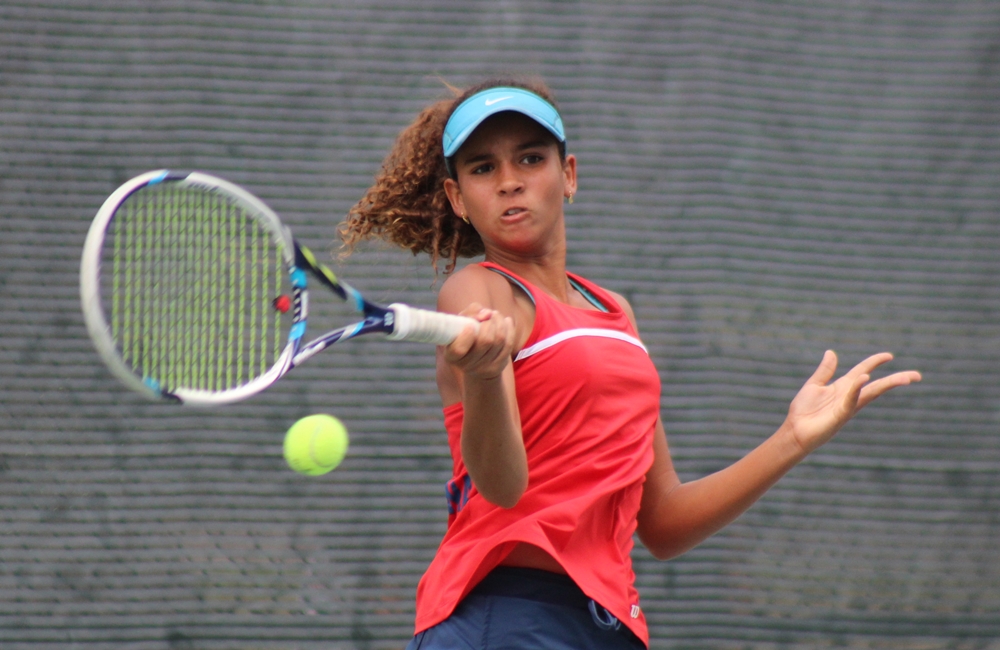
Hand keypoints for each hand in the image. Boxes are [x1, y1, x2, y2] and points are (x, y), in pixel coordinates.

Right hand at [442, 303, 514, 381]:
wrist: (475, 359)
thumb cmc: (465, 334)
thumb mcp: (461, 321)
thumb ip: (470, 312)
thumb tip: (487, 314)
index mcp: (451, 356)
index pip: (459, 350)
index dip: (467, 336)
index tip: (471, 325)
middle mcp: (466, 365)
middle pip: (485, 341)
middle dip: (489, 323)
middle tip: (489, 314)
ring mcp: (484, 368)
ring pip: (499, 340)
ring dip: (499, 322)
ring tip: (496, 315)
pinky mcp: (498, 366)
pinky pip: (508, 344)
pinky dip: (509, 329)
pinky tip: (506, 321)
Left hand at [784, 351, 921, 454]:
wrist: (794, 431)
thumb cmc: (803, 411)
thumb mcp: (814, 385)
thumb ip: (825, 371)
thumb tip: (831, 352)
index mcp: (843, 387)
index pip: (863, 371)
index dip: (874, 362)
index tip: (889, 356)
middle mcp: (849, 396)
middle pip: (877, 385)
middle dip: (896, 380)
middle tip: (917, 376)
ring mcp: (847, 406)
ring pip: (871, 393)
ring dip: (888, 385)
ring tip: (906, 379)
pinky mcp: (840, 415)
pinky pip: (850, 401)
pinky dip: (856, 390)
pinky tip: (863, 379)